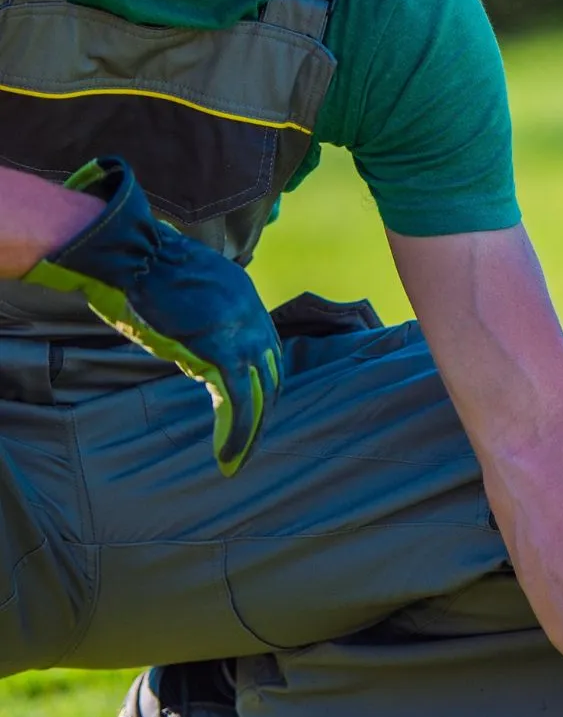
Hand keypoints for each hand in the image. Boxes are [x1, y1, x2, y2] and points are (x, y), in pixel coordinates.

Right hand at [19, 157, 280, 475]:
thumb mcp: (182, 291)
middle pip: (271, 376)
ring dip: (249, 433)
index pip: (267, 351)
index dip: (262, 382)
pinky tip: (227, 457)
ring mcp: (243, 336)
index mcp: (245, 301)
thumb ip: (196, 317)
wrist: (136, 255)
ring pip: (259, 396)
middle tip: (246, 443)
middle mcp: (253, 318)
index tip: (252, 407)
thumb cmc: (142, 269)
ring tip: (236, 461)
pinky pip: (239, 402)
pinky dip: (236, 433)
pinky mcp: (223, 354)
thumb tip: (190, 341)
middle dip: (261, 412)